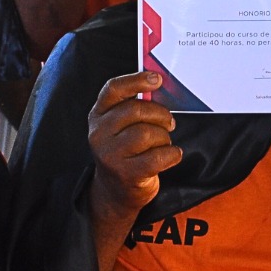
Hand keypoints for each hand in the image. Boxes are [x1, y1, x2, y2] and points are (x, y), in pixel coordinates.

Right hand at [87, 71, 181, 216]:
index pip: (114, 89)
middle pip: (136, 110)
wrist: (116, 191)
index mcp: (98, 115)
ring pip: (147, 133)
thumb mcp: (122, 127)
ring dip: (164, 137)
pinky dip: (172, 154)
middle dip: (160, 115)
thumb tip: (159, 84)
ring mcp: (110, 155)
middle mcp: (99, 134)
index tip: (157, 78)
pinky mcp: (125, 174)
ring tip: (164, 143)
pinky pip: (157, 156)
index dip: (136, 80)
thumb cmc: (126, 151)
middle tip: (169, 123)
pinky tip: (172, 155)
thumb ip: (136, 106)